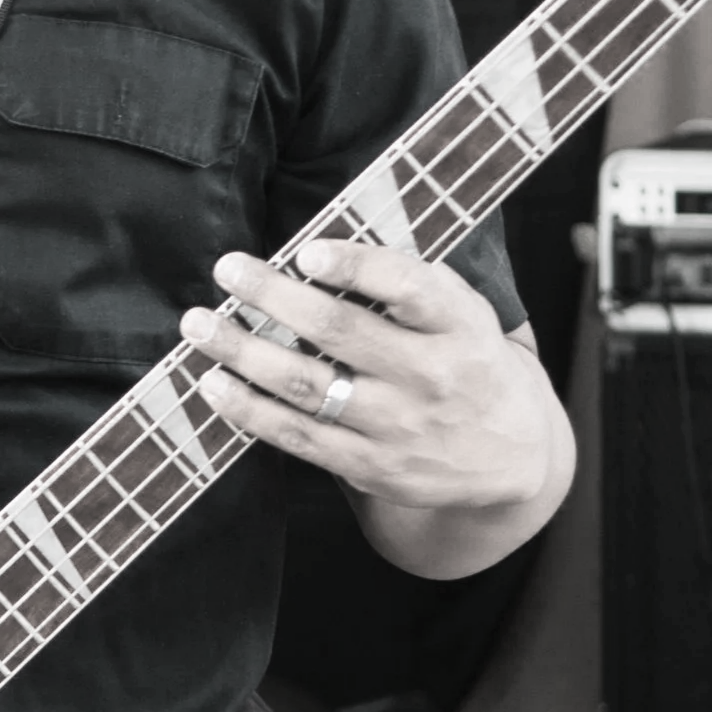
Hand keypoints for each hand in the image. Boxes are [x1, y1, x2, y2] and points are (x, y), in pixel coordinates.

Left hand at [178, 239, 570, 573]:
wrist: (512, 455)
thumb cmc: (469, 359)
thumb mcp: (465, 311)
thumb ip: (410, 280)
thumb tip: (323, 244)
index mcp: (460, 326)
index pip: (410, 287)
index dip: (356, 266)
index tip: (306, 251)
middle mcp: (432, 377)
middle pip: (342, 332)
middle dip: (275, 297)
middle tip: (227, 269)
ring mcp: (400, 427)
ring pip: (309, 386)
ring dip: (244, 353)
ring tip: (200, 325)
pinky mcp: (372, 467)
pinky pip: (299, 437)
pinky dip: (251, 410)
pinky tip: (214, 384)